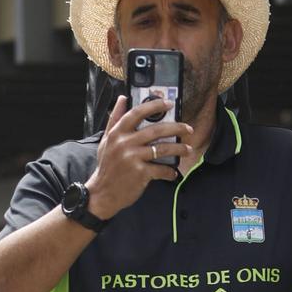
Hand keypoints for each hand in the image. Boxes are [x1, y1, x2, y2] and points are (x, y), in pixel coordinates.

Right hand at [85, 96, 196, 218]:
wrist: (102, 193)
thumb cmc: (107, 166)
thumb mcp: (106, 140)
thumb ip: (115, 119)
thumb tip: (123, 98)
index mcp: (117, 133)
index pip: (137, 113)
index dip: (154, 106)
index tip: (168, 104)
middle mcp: (125, 143)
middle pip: (156, 130)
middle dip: (176, 128)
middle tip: (188, 129)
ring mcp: (133, 158)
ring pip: (163, 149)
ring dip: (179, 149)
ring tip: (188, 149)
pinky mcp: (140, 173)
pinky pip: (161, 169)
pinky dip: (169, 171)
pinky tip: (172, 173)